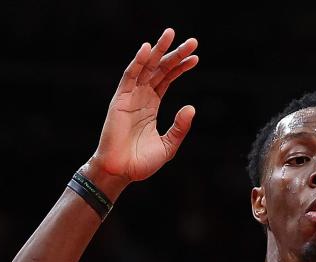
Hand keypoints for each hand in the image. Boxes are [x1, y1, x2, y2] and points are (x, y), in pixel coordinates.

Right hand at [88, 28, 198, 190]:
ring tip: (171, 35)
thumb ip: (180, 127)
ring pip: (146, 67)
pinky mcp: (119, 100)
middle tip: (192, 42)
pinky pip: (129, 77)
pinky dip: (138, 62)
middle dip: (175, 54)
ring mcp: (130, 97)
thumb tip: (191, 107)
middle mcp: (141, 97)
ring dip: (158, 50)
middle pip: (160, 69)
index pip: (167, 80)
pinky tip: (148, 50)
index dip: (180, 67)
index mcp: (152, 106)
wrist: (121, 172)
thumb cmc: (141, 163)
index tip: (195, 58)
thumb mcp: (168, 146)